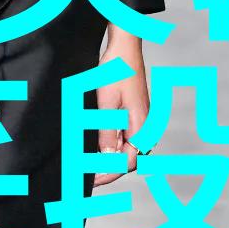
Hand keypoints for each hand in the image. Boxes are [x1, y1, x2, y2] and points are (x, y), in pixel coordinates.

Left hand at [93, 27, 150, 189]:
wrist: (124, 47)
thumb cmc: (117, 70)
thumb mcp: (106, 103)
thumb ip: (108, 132)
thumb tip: (108, 158)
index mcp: (141, 126)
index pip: (128, 162)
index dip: (108, 173)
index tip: (89, 180)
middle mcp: (144, 127)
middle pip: (128, 160)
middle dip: (107, 170)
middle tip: (84, 177)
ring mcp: (140, 121)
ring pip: (125, 150)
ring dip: (108, 159)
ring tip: (86, 165)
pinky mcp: (133, 115)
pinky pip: (123, 138)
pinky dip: (109, 146)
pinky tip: (95, 147)